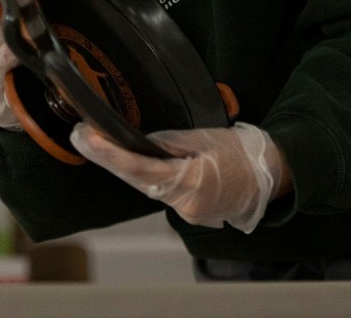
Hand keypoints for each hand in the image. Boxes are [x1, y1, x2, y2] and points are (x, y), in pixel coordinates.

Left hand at [70, 122, 285, 232]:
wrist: (270, 175)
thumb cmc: (241, 152)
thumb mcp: (204, 136)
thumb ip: (169, 142)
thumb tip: (140, 141)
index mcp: (192, 183)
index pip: (140, 169)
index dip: (108, 155)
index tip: (85, 138)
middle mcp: (185, 205)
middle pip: (138, 181)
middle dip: (107, 159)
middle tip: (80, 137)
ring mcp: (188, 213)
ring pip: (148, 187)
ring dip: (125, 167)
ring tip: (98, 143)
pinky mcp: (190, 213)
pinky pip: (162, 191)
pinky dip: (146, 175)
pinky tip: (129, 159)